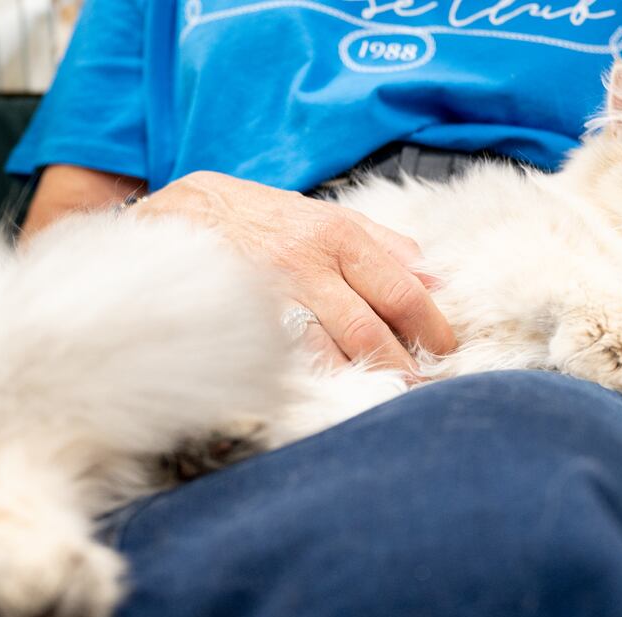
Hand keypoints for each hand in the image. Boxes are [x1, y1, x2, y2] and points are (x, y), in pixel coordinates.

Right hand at [137, 171, 455, 370]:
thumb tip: (435, 277)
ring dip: (365, 381)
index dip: (431, 329)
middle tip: (421, 388)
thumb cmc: (257, 218)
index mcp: (338, 236)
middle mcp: (308, 265)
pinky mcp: (243, 322)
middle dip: (404, 367)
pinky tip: (335, 394)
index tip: (446, 352)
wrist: (175, 217)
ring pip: (334, 353)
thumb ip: (383, 245)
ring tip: (387, 398)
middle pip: (372, 332)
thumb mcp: (322, 214)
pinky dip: (318, 382)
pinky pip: (289, 361)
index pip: (402, 292)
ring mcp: (272, 297)